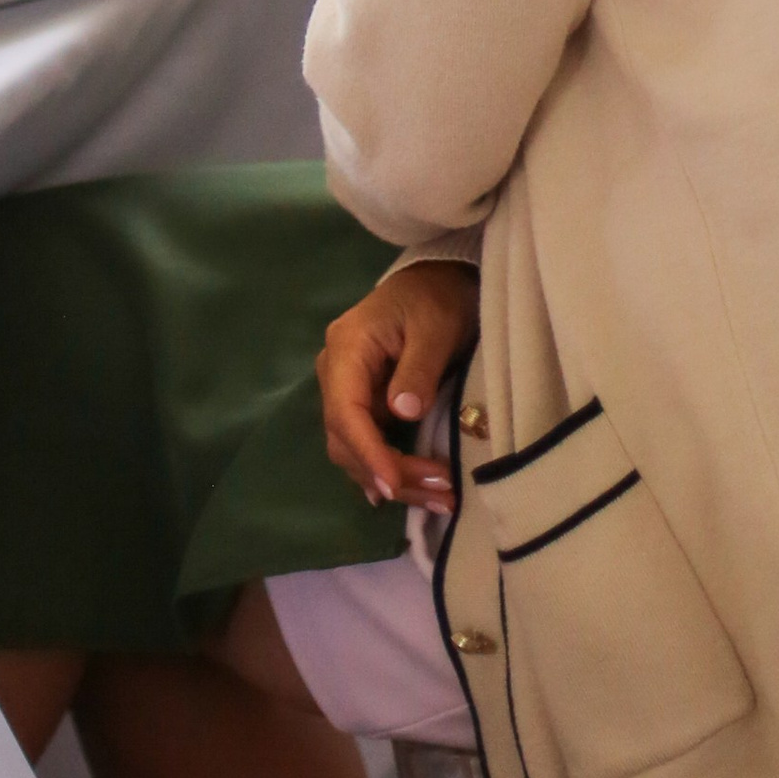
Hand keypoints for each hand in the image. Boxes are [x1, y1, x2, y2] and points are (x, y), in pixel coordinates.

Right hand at [317, 260, 477, 515]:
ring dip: (394, 479)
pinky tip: (406, 493)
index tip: (394, 484)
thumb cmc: (437, 297)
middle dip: (390, 473)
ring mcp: (348, 389)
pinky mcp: (365, 402)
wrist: (437, 279)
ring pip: (355, 448)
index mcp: (347, 347)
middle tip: (442, 493)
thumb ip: (418, 367)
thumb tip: (403, 412)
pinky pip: (366, 443)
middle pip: (347, 438)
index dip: (368, 452)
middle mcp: (336, 372)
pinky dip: (388, 469)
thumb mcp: (436, 326)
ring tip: (441, 498)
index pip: (346, 411)